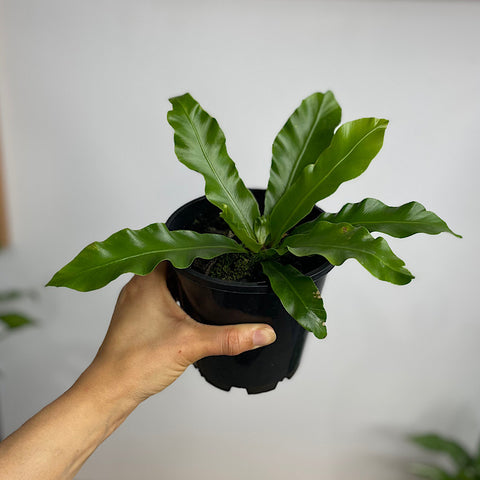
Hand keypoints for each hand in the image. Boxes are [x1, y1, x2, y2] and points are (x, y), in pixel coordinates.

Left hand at [82, 262, 276, 404]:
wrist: (110, 391)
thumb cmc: (136, 363)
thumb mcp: (192, 344)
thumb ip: (230, 337)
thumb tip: (263, 332)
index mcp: (146, 280)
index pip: (172, 246)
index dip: (195, 244)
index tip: (216, 244)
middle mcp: (136, 286)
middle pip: (167, 261)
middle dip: (192, 261)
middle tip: (216, 261)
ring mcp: (133, 302)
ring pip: (160, 278)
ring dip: (180, 278)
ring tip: (205, 279)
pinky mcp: (134, 317)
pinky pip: (156, 295)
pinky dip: (172, 294)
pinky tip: (185, 305)